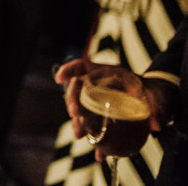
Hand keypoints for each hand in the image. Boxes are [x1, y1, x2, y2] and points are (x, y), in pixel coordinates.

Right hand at [55, 60, 173, 160]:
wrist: (157, 100)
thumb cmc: (156, 92)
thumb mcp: (159, 95)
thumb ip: (160, 107)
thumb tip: (156, 124)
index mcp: (108, 73)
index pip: (83, 66)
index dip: (69, 69)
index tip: (60, 78)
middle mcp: (98, 85)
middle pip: (76, 89)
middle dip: (71, 102)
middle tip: (75, 116)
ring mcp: (97, 100)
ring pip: (80, 108)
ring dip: (77, 122)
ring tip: (80, 135)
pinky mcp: (100, 115)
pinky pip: (92, 125)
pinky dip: (94, 138)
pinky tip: (99, 154)